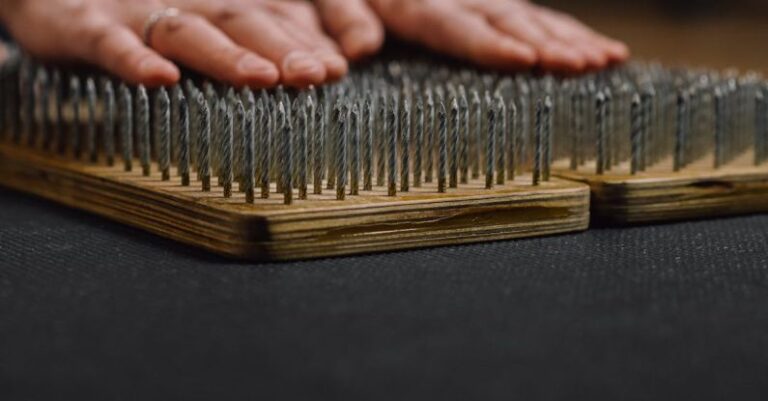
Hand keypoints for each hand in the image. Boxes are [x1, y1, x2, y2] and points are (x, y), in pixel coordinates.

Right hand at [0, 0, 347, 86]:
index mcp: (223, 2)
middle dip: (283, 47)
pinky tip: (160, 78)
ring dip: (226, 55)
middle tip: (318, 74)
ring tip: (260, 78)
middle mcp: (190, 1)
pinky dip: (134, 59)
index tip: (340, 68)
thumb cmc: (145, 10)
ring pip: (189, 31)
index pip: (275, 17)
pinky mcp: (85, 23)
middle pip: (244, 20)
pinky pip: (110, 42)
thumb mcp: (207, 18)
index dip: (309, 40)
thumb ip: (263, 36)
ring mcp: (137, 10)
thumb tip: (334, 65)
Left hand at [315, 0, 628, 72]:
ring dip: (570, 40)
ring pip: (531, 18)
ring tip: (606, 60)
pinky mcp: (491, 2)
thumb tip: (360, 50)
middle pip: (507, 21)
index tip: (525, 61)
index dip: (492, 45)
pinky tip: (599, 50)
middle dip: (548, 44)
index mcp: (415, 2)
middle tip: (585, 65)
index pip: (458, 26)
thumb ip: (345, 17)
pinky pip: (535, 17)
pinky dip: (568, 34)